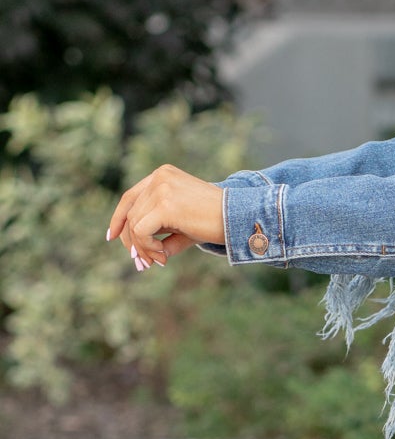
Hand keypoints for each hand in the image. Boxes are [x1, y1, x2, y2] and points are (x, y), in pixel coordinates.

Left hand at [107, 165, 226, 269]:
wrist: (238, 218)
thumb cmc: (214, 223)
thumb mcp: (183, 226)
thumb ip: (160, 234)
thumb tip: (140, 257)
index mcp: (163, 175)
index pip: (131, 196)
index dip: (118, 218)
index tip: (112, 237)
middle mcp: (159, 178)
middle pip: (130, 213)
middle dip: (133, 241)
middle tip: (143, 262)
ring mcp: (161, 189)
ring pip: (134, 224)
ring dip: (143, 248)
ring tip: (160, 260)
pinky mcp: (165, 205)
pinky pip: (141, 231)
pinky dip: (148, 247)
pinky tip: (164, 256)